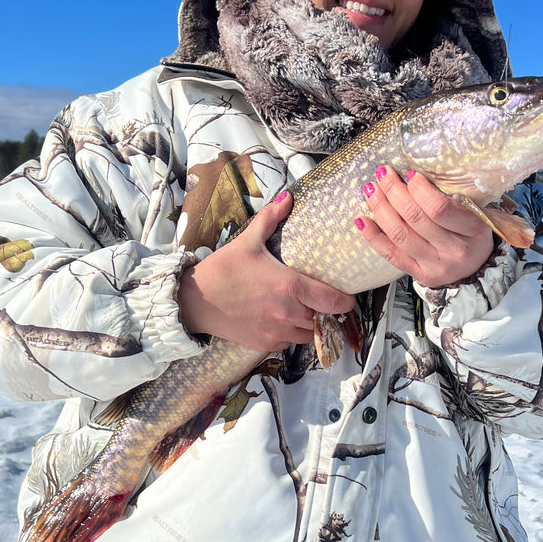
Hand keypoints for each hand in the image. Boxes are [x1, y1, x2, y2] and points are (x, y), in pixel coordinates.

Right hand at [178, 191, 355, 351]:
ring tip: (301, 310)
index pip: (334, 302)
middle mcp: (288, 313)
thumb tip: (287, 197)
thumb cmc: (222, 270)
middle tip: (321, 300)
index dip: (346, 302)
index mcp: (291, 286)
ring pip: (308, 334)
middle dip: (325, 312)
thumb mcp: (247, 241)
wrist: (195, 301)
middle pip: (323, 320)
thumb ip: (270, 219)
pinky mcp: (265, 344)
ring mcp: (277, 331)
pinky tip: (282, 320)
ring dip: (309, 325)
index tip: (347, 297)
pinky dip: (290, 334)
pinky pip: (289, 343)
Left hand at [355, 166, 495, 287]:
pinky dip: (373, 236)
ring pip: (400, 235)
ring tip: (371, 190)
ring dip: (381, 208)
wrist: (477, 269)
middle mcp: (453, 251)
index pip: (440, 208)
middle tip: (383, 174)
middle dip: (394, 192)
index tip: (409, 173)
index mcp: (473, 231)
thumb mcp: (478, 213)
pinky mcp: (419, 275)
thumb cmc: (474, 234)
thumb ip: (454, 197)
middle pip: (415, 219)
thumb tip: (415, 174)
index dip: (419, 189)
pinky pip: (391, 255)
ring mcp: (435, 266)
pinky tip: (362, 219)